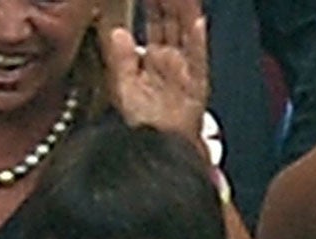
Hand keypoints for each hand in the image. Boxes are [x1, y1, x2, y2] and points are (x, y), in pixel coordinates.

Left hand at [103, 0, 210, 141]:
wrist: (159, 147)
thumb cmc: (142, 122)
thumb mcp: (123, 87)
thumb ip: (120, 59)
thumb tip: (116, 31)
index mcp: (154, 58)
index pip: (154, 22)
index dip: (153, 2)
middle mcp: (171, 59)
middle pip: (173, 21)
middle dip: (170, 0)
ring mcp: (186, 68)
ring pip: (187, 32)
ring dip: (186, 11)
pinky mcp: (196, 83)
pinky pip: (198, 58)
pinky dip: (197, 41)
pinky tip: (198, 24)